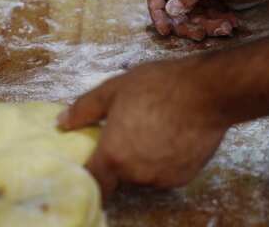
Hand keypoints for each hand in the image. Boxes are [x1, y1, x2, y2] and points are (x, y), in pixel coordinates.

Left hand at [58, 58, 234, 197]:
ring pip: (143, 175)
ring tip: (155, 129)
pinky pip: (165, 174)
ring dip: (143, 160)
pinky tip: (172, 136)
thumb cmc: (158, 85)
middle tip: (131, 130)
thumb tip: (62, 123)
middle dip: (120, 158)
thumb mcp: (114, 89)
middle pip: (119, 177)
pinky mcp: (184, 178)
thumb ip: (85, 108)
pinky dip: (164, 161)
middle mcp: (136, 174)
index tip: (92, 162)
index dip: (89, 174)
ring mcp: (162, 179)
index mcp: (114, 155)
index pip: (93, 182)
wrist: (207, 91)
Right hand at [147, 0, 268, 39]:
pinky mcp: (213, 7)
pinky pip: (208, 22)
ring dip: (206, 27)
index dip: (157, 13)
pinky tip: (231, 24)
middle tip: (199, 33)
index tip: (165, 29)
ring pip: (192, 20)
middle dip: (186, 25)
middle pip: (173, 13)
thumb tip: (170, 10)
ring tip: (224, 27)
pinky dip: (218, 26)